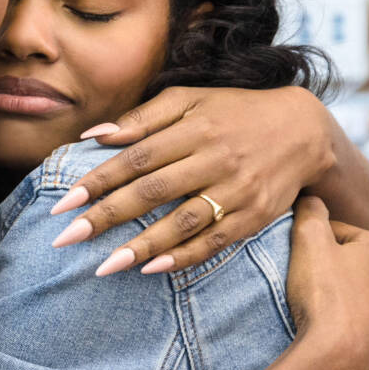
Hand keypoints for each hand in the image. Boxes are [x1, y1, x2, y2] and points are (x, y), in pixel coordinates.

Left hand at [52, 86, 340, 276]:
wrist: (304, 130)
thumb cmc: (234, 113)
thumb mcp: (191, 100)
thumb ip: (143, 118)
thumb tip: (94, 136)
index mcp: (194, 128)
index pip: (137, 157)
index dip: (98, 181)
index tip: (64, 204)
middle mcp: (214, 158)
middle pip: (153, 190)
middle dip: (106, 216)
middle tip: (66, 239)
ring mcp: (236, 189)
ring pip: (183, 221)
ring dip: (142, 246)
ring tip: (104, 266)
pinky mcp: (254, 216)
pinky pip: (216, 241)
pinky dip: (185, 256)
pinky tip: (154, 269)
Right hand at [282, 195, 368, 369]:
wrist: (337, 359)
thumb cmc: (324, 296)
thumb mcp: (308, 240)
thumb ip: (310, 211)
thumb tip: (311, 197)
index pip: (339, 233)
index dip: (312, 242)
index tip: (296, 258)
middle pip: (352, 265)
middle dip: (329, 271)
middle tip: (303, 284)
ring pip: (361, 297)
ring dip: (342, 300)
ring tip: (316, 311)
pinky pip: (365, 329)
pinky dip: (351, 329)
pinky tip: (333, 334)